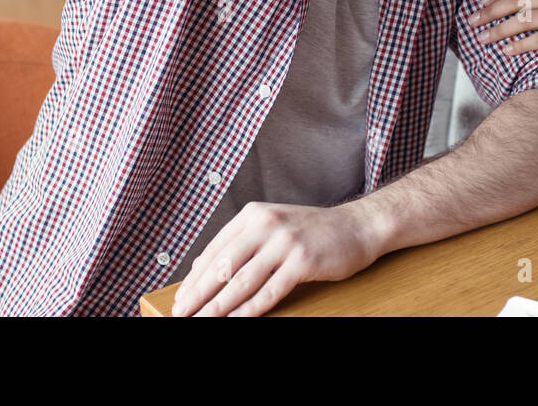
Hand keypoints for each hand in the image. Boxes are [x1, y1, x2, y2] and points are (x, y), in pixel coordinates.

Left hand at [169, 201, 384, 316]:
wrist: (356, 227)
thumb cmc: (312, 232)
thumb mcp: (272, 228)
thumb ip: (239, 244)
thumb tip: (200, 268)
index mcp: (254, 215)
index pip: (215, 250)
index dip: (194, 278)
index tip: (180, 300)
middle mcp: (266, 224)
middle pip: (223, 265)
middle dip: (199, 294)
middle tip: (181, 314)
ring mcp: (285, 241)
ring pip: (243, 280)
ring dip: (219, 306)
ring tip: (203, 321)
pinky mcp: (303, 260)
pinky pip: (270, 291)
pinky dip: (250, 309)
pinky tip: (237, 320)